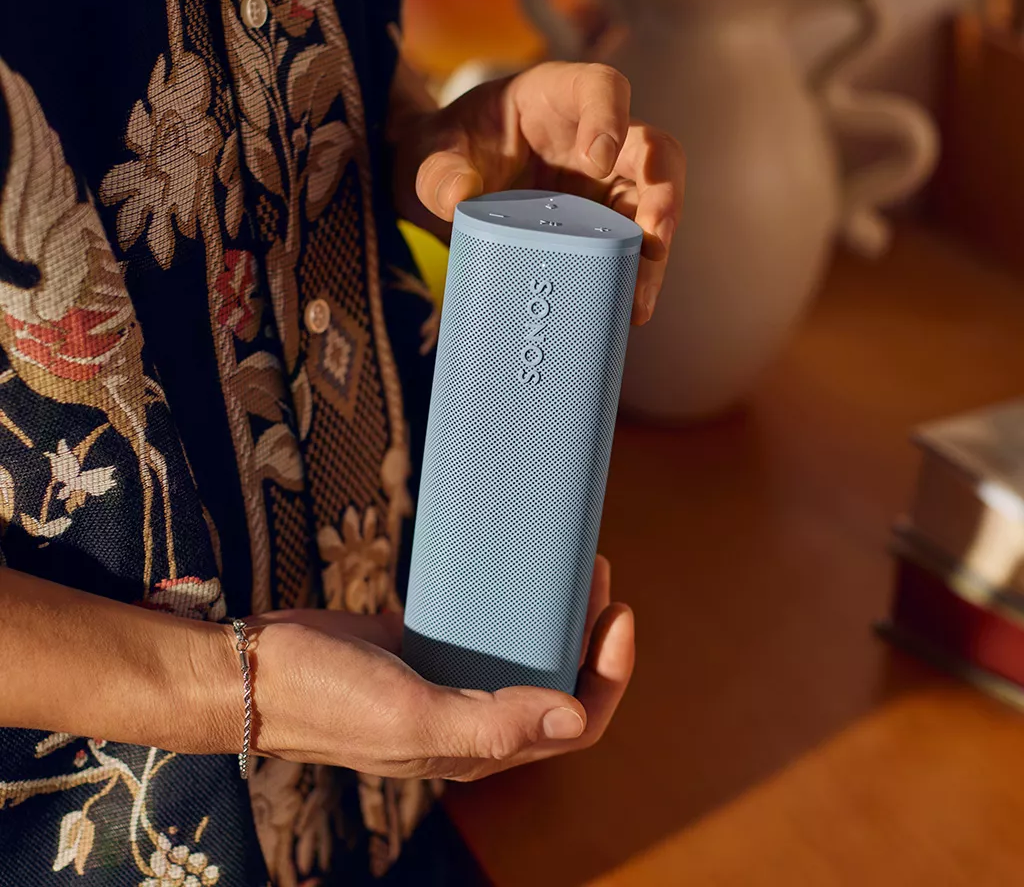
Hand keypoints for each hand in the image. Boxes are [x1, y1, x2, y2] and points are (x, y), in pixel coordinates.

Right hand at [247, 554, 632, 780]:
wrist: (253, 670)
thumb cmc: (327, 699)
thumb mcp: (413, 714)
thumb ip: (493, 721)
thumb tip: (574, 715)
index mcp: (479, 746)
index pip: (574, 722)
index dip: (608, 675)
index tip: (618, 615)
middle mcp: (472, 718)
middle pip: (556, 683)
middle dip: (588, 635)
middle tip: (596, 572)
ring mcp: (447, 681)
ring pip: (522, 654)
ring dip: (553, 616)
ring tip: (566, 565)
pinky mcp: (423, 648)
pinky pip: (481, 628)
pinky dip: (506, 604)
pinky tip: (512, 570)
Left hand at [392, 62, 684, 324]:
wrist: (437, 188)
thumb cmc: (441, 153)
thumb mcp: (428, 155)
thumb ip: (438, 172)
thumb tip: (459, 198)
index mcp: (554, 98)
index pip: (602, 88)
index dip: (610, 118)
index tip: (597, 161)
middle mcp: (592, 137)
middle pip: (653, 152)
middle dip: (662, 196)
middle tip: (653, 242)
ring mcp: (602, 185)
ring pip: (651, 208)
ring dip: (653, 253)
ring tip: (639, 301)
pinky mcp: (599, 226)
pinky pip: (628, 249)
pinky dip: (630, 279)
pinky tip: (625, 311)